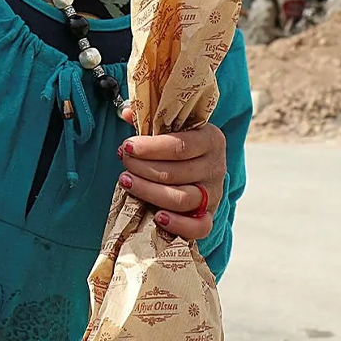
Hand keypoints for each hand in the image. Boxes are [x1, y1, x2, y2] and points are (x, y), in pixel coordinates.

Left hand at [117, 108, 225, 239]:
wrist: (195, 165)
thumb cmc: (175, 143)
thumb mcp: (167, 126)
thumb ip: (148, 119)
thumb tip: (128, 113)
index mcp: (210, 139)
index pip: (180, 146)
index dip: (150, 148)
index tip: (127, 146)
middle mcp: (216, 167)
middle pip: (177, 172)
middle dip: (143, 168)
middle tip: (124, 162)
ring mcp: (214, 194)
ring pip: (183, 198)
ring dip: (149, 191)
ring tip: (127, 182)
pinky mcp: (209, 216)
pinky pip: (200, 227)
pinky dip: (179, 225)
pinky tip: (157, 217)